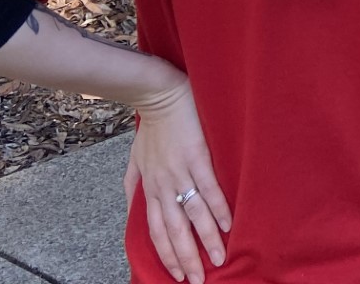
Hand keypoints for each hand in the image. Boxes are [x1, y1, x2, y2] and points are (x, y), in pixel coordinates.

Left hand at [127, 72, 230, 283]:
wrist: (159, 95)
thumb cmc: (150, 126)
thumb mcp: (134, 159)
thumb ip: (133, 183)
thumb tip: (132, 203)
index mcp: (150, 189)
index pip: (156, 231)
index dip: (167, 254)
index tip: (178, 275)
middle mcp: (163, 187)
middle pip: (174, 231)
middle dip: (186, 258)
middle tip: (199, 279)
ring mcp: (180, 172)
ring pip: (192, 215)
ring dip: (205, 240)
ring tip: (218, 259)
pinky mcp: (197, 157)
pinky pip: (208, 188)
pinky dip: (218, 208)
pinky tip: (227, 225)